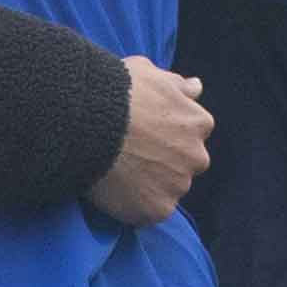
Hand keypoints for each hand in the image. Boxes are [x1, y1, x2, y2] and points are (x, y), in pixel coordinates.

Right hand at [91, 57, 211, 225]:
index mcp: (198, 123)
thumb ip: (176, 84)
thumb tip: (197, 87)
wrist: (87, 123)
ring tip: (118, 175)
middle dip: (164, 162)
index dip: (165, 135)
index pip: (190, 134)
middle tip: (131, 156)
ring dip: (150, 185)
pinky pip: (148, 214)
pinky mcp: (157, 209)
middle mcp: (197, 156)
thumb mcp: (148, 73)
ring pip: (167, 189)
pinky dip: (134, 207)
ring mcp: (178, 185)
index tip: (143, 134)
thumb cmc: (115, 92)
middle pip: (183, 165)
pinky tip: (114, 192)